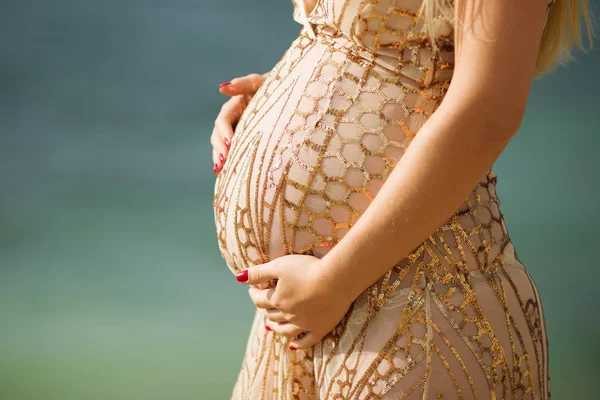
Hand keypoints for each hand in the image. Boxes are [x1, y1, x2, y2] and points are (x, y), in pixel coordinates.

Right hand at [211, 72, 269, 174]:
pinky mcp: (246, 141)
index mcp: (235, 105)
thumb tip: (221, 88)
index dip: (224, 133)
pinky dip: (229, 162)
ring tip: (221, 171)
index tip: (231, 145)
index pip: (223, 120)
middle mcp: (234, 118)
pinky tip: (226, 174)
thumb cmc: (278, 85)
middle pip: (219, 135)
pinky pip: (233, 152)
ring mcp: (239, 130)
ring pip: (223, 146)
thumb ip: (243, 84)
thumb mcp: (261, 82)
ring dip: (220, 158)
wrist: (293, 93)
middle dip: (219, 149)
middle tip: (223, 163)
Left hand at [235, 254, 353, 349]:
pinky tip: (292, 345)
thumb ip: (259, 272)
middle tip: (265, 304)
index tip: (252, 289)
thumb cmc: (308, 268)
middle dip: (265, 309)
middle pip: (272, 315)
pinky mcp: (320, 329)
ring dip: (276, 329)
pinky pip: (306, 341)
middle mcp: (288, 315)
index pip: (259, 300)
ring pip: (285, 331)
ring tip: (271, 327)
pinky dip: (298, 344)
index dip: (254, 294)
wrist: (337, 280)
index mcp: (277, 299)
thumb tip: (238, 277)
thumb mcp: (280, 266)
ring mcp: (304, 324)